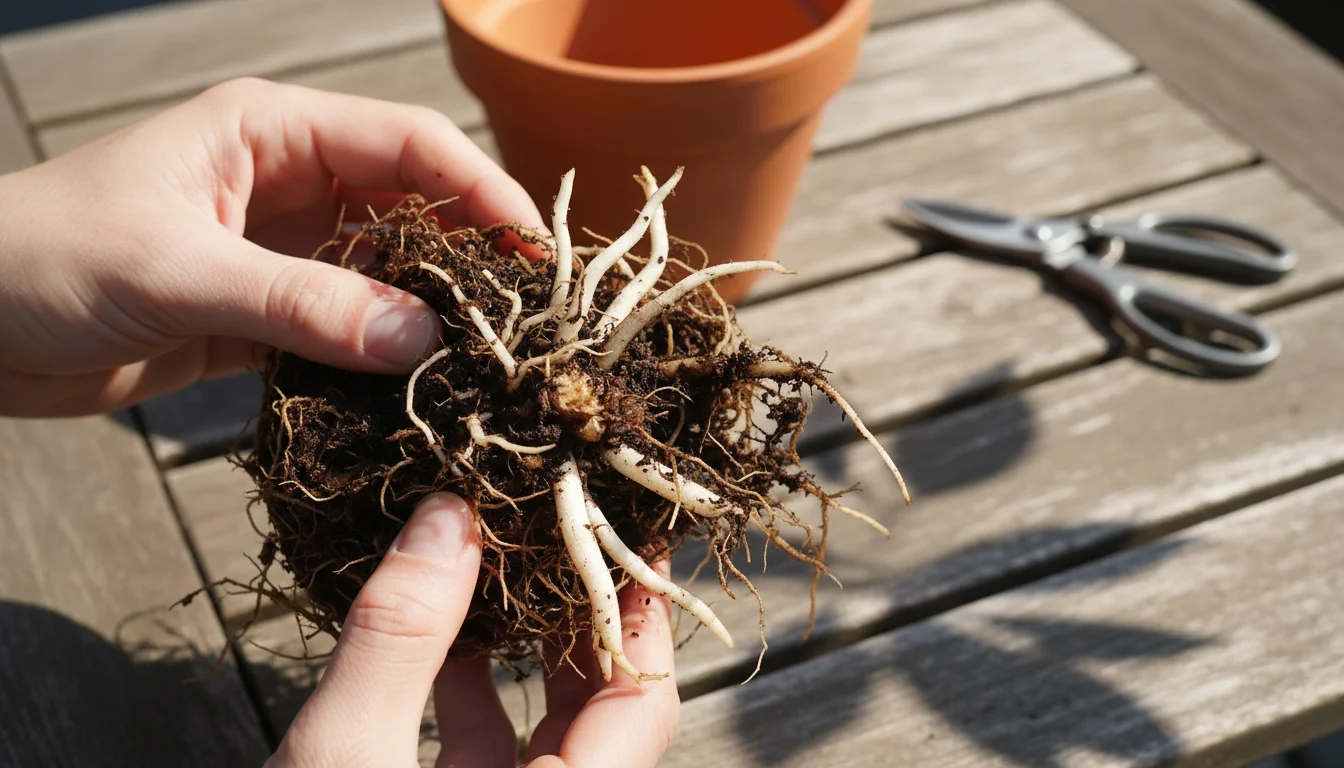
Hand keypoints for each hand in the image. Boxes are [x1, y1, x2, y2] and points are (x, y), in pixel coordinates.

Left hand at [0, 77, 545, 416]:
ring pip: (386, 274)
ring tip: (485, 364)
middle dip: (471, 258)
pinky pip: (345, 328)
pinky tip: (414, 389)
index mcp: (271, 131)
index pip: (410, 143)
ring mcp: (278, 250)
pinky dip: (380, 356)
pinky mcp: (262, 313)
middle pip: (413, 208)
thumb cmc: (42, 257)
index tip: (534, 256)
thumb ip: (303, 304)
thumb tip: (422, 342)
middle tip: (526, 322)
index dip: (481, 192)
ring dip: (430, 314)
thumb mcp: (178, 271)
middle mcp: (287, 183)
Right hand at [269, 493, 679, 767]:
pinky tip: (444, 638)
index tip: (625, 531)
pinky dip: (474, 692)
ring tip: (507, 563)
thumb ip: (401, 640)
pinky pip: (491, 756)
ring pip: (549, 732)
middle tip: (563, 528)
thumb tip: (448, 517)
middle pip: (605, 712)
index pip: (640, 703)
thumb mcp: (344, 758)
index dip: (637, 611)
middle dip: (584, 616)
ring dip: (530, 649)